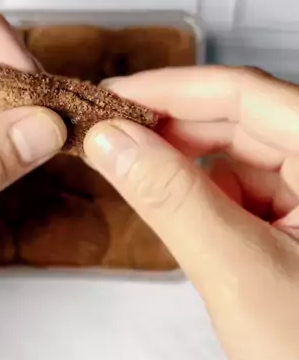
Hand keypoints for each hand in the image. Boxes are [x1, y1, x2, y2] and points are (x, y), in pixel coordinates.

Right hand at [84, 66, 298, 359]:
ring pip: (242, 154)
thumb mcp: (235, 270)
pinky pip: (250, 187)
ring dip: (189, 169)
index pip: (246, 94)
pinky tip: (191, 225)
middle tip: (109, 141)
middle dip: (173, 130)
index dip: (171, 89)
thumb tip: (112, 141)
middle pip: (243, 118)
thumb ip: (171, 198)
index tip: (110, 99)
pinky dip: (211, 199)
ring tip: (143, 189)